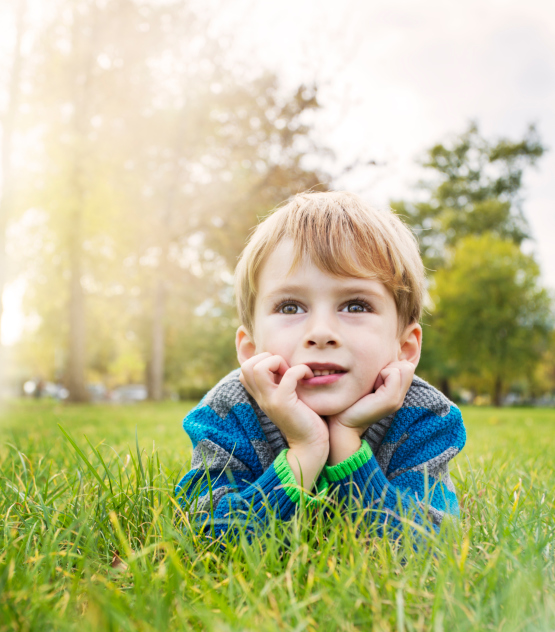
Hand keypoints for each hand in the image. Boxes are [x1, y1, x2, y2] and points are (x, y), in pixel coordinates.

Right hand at [239, 353, 328, 487]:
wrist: (310, 445)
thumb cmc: (304, 418)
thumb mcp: (287, 396)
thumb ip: (281, 381)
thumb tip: (284, 362)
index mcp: (260, 395)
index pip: (245, 369)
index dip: (262, 361)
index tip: (281, 369)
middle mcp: (261, 397)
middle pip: (246, 365)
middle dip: (268, 358)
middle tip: (286, 368)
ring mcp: (270, 400)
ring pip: (258, 368)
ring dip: (278, 361)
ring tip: (293, 371)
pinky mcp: (283, 403)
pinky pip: (288, 375)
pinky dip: (300, 370)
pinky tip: (308, 376)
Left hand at [326, 360, 414, 464]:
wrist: (342, 422)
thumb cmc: (351, 400)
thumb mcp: (369, 382)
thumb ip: (382, 372)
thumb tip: (391, 357)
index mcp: (396, 392)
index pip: (407, 365)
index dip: (388, 366)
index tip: (373, 381)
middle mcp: (400, 396)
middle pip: (407, 366)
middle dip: (388, 367)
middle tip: (372, 384)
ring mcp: (398, 400)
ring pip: (403, 368)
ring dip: (383, 371)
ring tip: (371, 387)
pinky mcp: (391, 400)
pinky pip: (393, 373)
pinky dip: (381, 374)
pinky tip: (370, 389)